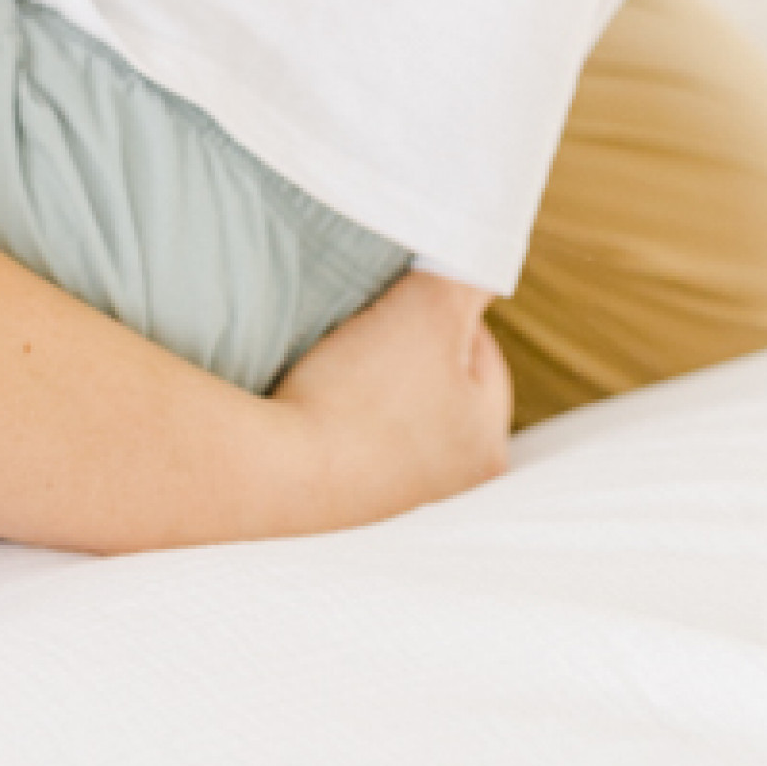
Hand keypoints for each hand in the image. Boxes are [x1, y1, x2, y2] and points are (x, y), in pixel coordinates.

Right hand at [266, 272, 510, 531]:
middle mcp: (454, 488)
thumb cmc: (360, 394)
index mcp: (487, 445)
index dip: (442, 309)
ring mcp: (400, 506)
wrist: (277, 474)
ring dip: (375, 385)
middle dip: (412, 350)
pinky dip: (344, 419)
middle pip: (440, 388)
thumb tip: (489, 254)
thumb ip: (470, 276)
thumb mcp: (430, 309)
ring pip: (399, 417)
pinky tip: (321, 401)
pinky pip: (358, 447)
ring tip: (344, 361)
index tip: (403, 296)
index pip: (482, 352)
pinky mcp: (351, 512)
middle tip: (374, 324)